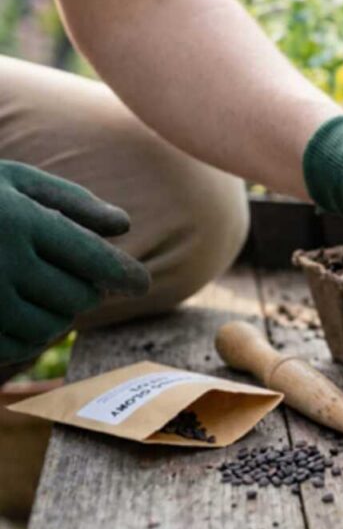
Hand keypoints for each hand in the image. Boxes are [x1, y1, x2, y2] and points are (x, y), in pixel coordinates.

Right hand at [0, 161, 149, 364]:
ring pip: (49, 328)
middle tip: (81, 280)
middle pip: (78, 298)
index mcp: (20, 221)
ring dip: (59, 316)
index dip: (127, 276)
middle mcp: (0, 262)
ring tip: (50, 296)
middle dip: (87, 291)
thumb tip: (124, 228)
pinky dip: (28, 338)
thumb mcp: (15, 180)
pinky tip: (24, 315)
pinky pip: (13, 348)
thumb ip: (73, 203)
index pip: (95, 261)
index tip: (142, 284)